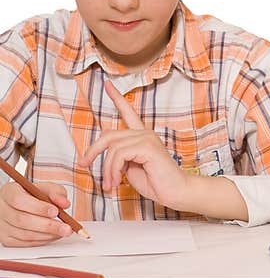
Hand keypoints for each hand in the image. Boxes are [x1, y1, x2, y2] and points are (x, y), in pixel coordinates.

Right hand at [0, 180, 71, 246]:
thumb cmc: (33, 195)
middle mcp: (2, 209)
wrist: (21, 204)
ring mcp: (2, 226)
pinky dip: (41, 241)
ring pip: (24, 234)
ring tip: (63, 231)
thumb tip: (64, 203)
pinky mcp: (6, 239)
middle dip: (47, 225)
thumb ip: (56, 192)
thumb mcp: (45, 188)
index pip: (19, 200)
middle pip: (22, 220)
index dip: (38, 207)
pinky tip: (53, 235)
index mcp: (9, 192)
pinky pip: (24, 243)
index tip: (55, 211)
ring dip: (47, 235)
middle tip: (66, 227)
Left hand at [78, 81, 190, 209]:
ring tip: (111, 184)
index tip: (107, 85)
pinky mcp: (148, 147)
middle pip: (108, 135)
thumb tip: (107, 158)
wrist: (176, 192)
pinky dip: (113, 171)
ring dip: (106, 170)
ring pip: (112, 148)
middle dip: (92, 151)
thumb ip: (120, 158)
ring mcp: (147, 138)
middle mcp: (145, 133)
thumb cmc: (156, 182)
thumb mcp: (131, 169)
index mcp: (142, 137)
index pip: (128, 113)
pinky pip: (119, 155)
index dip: (117, 98)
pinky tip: (118, 182)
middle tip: (84, 165)